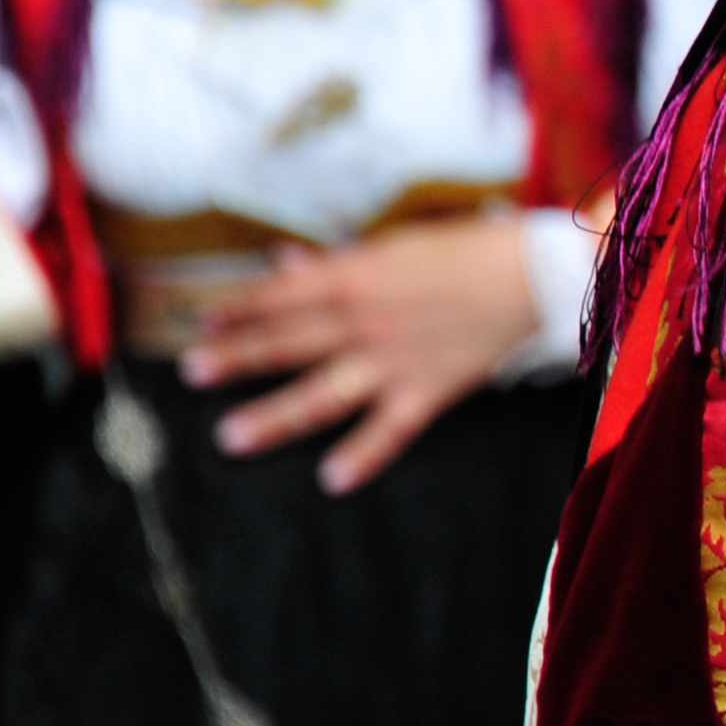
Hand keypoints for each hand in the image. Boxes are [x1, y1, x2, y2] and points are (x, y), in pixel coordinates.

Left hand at [179, 215, 540, 492]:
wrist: (533, 277)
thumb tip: (284, 262)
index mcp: (357, 277)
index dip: (239, 306)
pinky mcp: (427, 390)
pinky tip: (331, 480)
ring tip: (232, 436)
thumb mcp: (396, 245)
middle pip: (288, 342)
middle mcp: (366, 321)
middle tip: (192, 373)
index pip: (283, 294)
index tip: (200, 319)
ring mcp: (394, 361)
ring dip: (276, 415)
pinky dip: (363, 455)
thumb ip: (337, 262)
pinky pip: (389, 429)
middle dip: (238, 357)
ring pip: (324, 393)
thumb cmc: (466, 250)